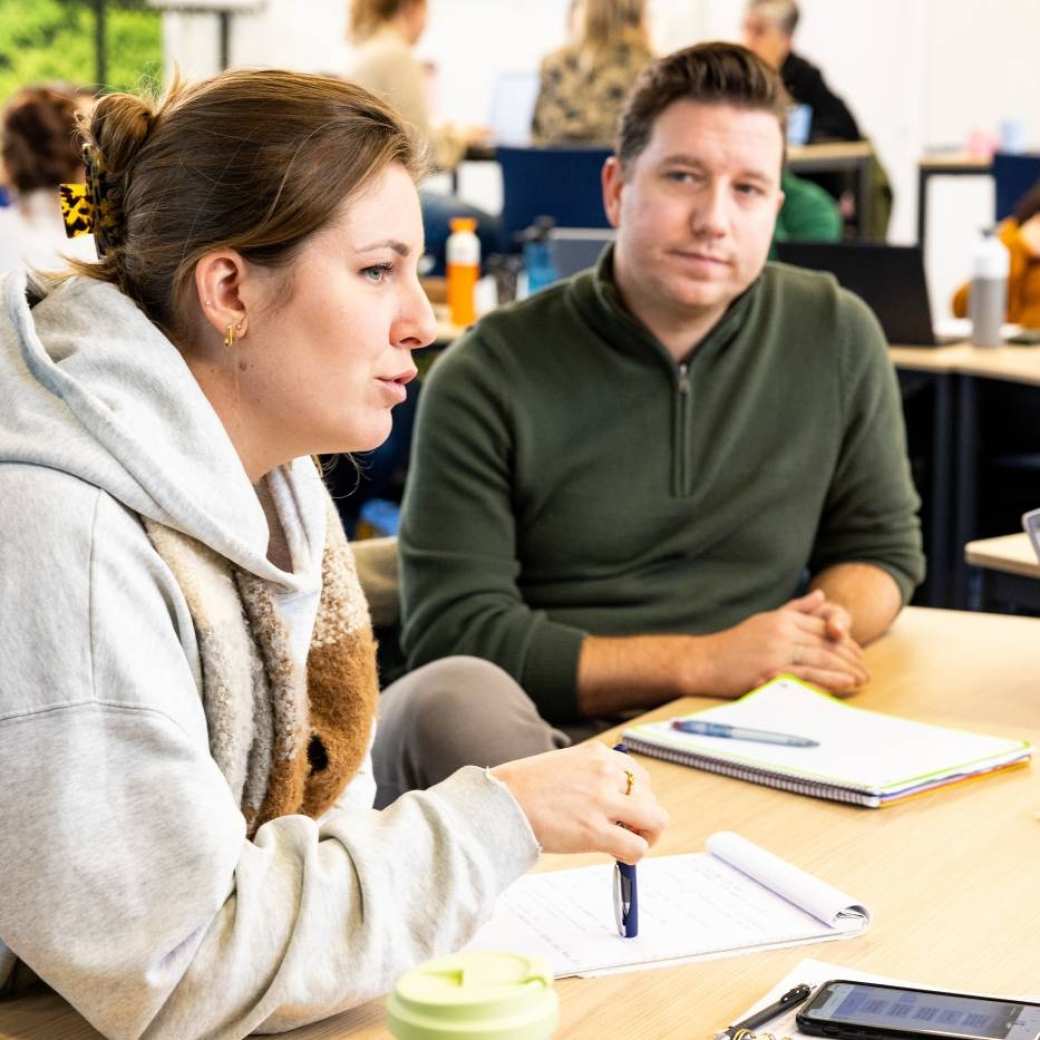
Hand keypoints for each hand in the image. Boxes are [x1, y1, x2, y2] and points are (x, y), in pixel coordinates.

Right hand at [491, 742, 667, 864]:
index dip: (636, 798)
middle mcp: (606, 772)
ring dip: (645, 836)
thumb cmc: (525, 788)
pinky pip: (636, 847)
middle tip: (625, 831)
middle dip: (643, 817)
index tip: (625, 812)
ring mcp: (602, 800)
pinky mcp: (595, 830)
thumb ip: (592, 778)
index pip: (639, 776)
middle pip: (650, 797)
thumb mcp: (565, 766)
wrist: (499, 802)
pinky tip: (617, 855)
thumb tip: (614, 804)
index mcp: (598, 754)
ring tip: (625, 843)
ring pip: (655, 821)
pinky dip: (634, 855)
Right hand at [694, 590, 868, 697]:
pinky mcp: (771, 671)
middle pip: (827, 644)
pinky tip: (844, 686)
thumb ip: (795, 609)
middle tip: (866, 672)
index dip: (846, 642)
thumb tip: (821, 596)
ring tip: (861, 681)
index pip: (823, 628)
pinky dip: (830, 681)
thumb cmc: (733, 645)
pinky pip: (808, 676)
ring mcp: (776, 651)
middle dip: (851, 659)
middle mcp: (782, 632)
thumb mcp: (765, 620)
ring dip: (846, 671)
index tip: (858, 655)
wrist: (703, 662)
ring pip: (821, 659)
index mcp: (783, 619)